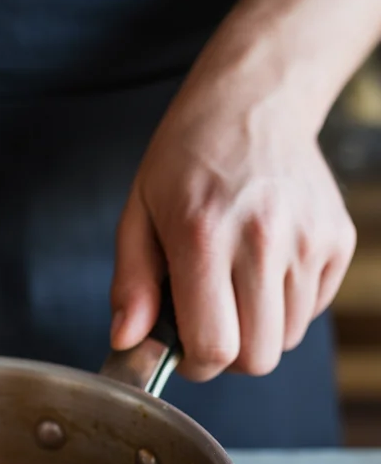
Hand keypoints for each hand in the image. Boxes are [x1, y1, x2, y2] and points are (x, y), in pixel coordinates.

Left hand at [109, 43, 355, 379]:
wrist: (253, 102)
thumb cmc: (186, 158)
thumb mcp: (138, 212)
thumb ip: (131, 283)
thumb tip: (127, 342)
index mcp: (204, 236)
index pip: (214, 347)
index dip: (194, 362)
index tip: (182, 345)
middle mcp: (263, 239)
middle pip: (257, 358)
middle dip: (227, 354)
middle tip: (208, 320)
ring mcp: (308, 240)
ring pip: (286, 339)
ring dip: (256, 329)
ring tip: (234, 284)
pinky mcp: (337, 239)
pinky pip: (311, 310)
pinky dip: (285, 305)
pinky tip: (263, 266)